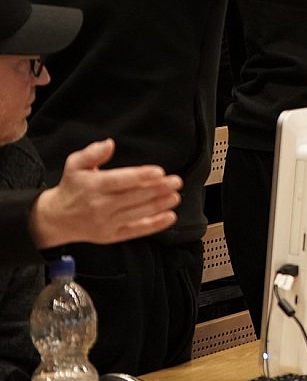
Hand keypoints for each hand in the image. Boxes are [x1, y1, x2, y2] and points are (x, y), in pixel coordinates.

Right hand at [29, 140, 181, 248]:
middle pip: (134, 197)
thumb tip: (109, 143)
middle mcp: (100, 206)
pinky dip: (155, 225)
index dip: (142, 176)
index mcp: (93, 186)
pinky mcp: (111, 236)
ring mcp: (106, 223)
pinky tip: (169, 217)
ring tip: (175, 196)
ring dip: (160, 205)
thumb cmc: (72, 188)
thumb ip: (92, 152)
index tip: (160, 172)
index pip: (121, 181)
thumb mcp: (75, 165)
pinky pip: (136, 230)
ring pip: (138, 213)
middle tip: (176, 182)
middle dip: (158, 189)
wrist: (57, 219)